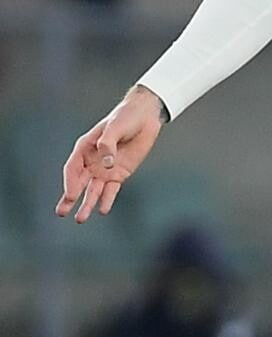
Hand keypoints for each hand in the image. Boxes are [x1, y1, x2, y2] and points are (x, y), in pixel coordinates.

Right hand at [56, 85, 166, 223]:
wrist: (144, 117)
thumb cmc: (125, 118)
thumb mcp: (115, 127)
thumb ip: (108, 144)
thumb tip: (107, 163)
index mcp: (85, 148)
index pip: (73, 168)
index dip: (70, 182)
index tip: (71, 195)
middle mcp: (92, 162)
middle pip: (78, 183)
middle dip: (70, 198)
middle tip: (61, 213)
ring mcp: (105, 169)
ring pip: (93, 190)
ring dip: (87, 204)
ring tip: (80, 219)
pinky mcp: (120, 174)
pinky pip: (111, 190)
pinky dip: (107, 199)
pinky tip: (103, 210)